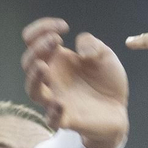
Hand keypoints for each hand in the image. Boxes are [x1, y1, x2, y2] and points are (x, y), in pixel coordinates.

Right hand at [21, 18, 128, 147]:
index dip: (41, 28)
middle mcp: (52, 79)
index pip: (33, 41)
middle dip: (36, 48)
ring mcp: (57, 99)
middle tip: (56, 40)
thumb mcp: (104, 55)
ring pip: (33, 91)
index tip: (64, 27)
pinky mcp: (67, 120)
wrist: (119, 109)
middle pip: (28, 63)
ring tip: (43, 67)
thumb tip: (78, 47)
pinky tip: (60, 104)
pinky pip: (51, 120)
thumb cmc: (107, 81)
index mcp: (57, 60)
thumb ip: (91, 43)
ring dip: (34, 77)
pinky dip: (52, 113)